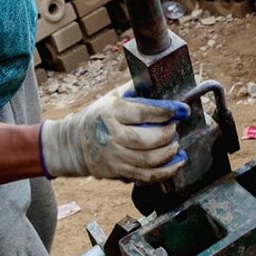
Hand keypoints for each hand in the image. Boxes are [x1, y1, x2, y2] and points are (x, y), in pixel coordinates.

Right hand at [40, 84, 187, 181]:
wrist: (74, 143)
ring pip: (149, 160)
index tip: (182, 110)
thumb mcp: (111, 98)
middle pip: (148, 139)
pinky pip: (146, 176)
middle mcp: (112, 134)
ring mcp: (115, 155)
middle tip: (175, 129)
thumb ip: (133, 90)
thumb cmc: (98, 117)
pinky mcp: (118, 171)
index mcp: (112, 112)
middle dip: (168, 134)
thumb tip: (158, 80)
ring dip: (169, 153)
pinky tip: (175, 164)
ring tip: (175, 145)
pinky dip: (165, 171)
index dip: (166, 111)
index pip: (143, 112)